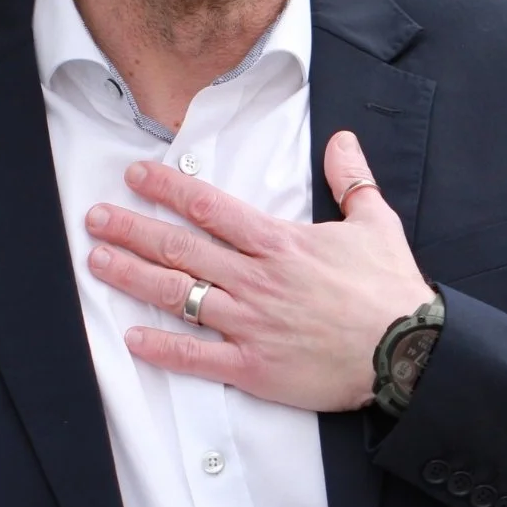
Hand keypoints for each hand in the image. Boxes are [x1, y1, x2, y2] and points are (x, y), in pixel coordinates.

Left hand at [85, 131, 432, 410]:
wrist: (409, 351)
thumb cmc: (391, 289)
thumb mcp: (376, 222)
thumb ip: (351, 179)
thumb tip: (341, 140)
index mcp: (280, 243)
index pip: (211, 208)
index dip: (168, 189)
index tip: (137, 177)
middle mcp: (257, 280)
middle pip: (182, 248)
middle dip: (133, 230)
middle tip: (96, 218)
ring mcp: (251, 324)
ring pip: (180, 295)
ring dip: (135, 277)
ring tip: (98, 263)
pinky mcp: (255, 367)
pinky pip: (199, 356)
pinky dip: (163, 347)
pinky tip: (132, 337)